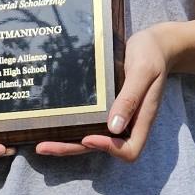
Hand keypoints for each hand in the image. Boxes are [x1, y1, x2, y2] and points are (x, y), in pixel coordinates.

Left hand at [34, 25, 173, 162]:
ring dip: (68, 142)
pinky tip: (52, 121)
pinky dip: (71, 125)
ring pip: (91, 137)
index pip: (128, 150)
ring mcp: (116, 115)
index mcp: (142, 118)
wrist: (154, 44)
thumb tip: (114, 127)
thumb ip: (130, 98)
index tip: (88, 137)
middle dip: (73, 148)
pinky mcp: (106, 106)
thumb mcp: (143, 71)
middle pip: (102, 148)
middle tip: (44, 146)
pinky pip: (89, 121)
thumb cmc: (152, 54)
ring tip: (41, 142)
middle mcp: (128, 122)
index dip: (108, 148)